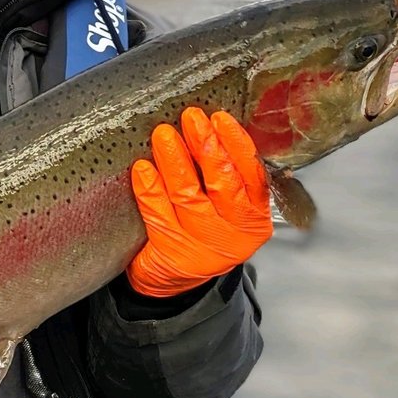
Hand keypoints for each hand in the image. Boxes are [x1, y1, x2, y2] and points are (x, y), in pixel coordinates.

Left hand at [126, 108, 271, 296]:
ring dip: (175, 160)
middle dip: (205, 145)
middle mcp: (235, 233)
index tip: (220, 118)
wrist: (174, 279)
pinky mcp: (174, 254)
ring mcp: (205, 246)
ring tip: (163, 135)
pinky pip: (159, 214)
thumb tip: (210, 125)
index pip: (252, 174)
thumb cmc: (199, 230)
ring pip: (189, 195)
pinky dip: (150, 189)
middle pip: (222, 182)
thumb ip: (225, 174)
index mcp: (255, 216)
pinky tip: (142, 169)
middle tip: (190, 118)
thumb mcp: (224, 207)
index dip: (236, 143)